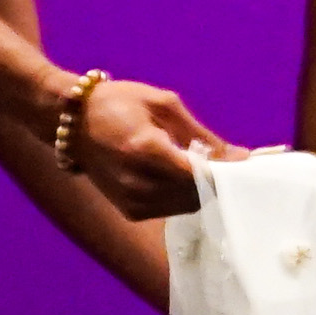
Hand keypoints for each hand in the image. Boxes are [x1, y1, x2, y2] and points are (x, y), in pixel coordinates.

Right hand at [71, 74, 234, 220]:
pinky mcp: (130, 211)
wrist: (71, 123)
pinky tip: (182, 176)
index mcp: (145, 151)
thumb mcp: (163, 105)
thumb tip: (237, 156)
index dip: (226, 171)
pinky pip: (171, 209)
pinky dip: (184, 196)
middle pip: (197, 194)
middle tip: (227, 161)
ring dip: (202, 189)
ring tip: (203, 165)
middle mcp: (137, 183)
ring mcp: (132, 201)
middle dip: (217, 180)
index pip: (200, 175)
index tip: (243, 160)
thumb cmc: (118, 103)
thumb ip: (200, 134)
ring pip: (187, 205)